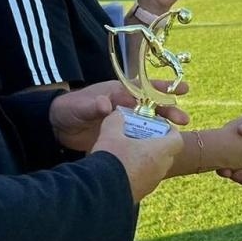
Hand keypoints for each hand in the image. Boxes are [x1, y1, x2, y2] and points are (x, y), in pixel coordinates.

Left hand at [49, 80, 188, 152]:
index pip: (146, 89)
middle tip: (184, 120)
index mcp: (120, 92)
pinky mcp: (122, 138)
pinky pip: (140, 140)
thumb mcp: (81, 105)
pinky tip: (162, 152)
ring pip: (150, 125)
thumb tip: (105, 104)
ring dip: (164, 130)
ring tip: (178, 138)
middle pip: (153, 108)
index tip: (181, 89)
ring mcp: (126, 123)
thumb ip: (93, 105)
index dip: (164, 89)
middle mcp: (127, 106)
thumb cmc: (70, 108)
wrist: (57, 127)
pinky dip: (151, 144)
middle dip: (170, 112)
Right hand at [92, 110, 180, 201]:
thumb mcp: (110, 132)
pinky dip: (138, 172)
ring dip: (147, 159)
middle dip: (156, 144)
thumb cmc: (111, 159)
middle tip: (141, 137)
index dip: (170, 131)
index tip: (159, 126)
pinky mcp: (142, 193)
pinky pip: (145, 179)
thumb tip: (118, 114)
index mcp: (160, 151)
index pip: (177, 139)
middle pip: (167, 153)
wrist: (102, 192)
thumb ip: (116, 119)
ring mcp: (152, 183)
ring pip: (156, 167)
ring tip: (129, 152)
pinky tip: (121, 168)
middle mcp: (160, 168)